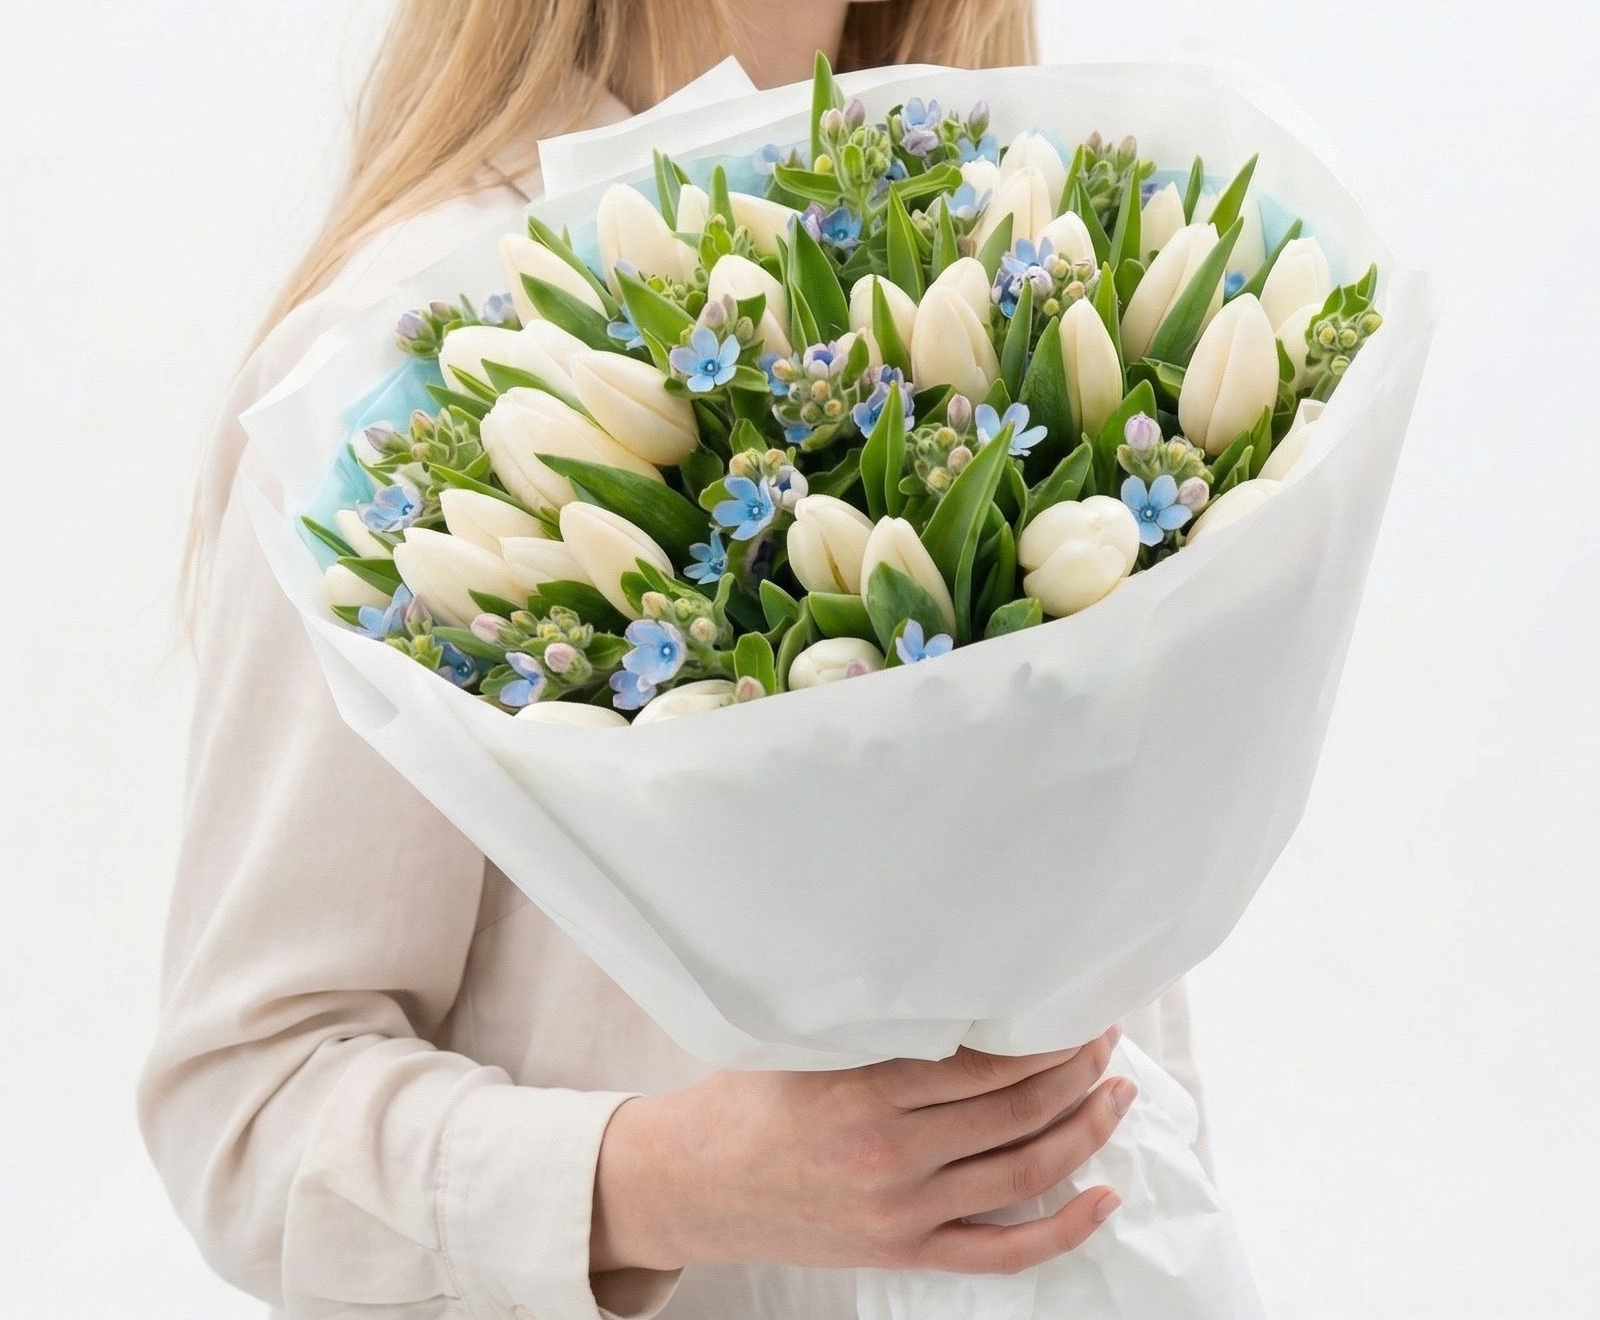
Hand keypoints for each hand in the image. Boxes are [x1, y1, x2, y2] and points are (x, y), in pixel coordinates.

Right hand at [591, 1027, 1131, 1276]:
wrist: (692, 1186)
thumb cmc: (744, 1101)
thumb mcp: (802, 1044)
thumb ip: (877, 1025)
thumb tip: (961, 985)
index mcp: (865, 1092)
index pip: (987, 1063)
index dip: (1045, 1035)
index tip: (1075, 1009)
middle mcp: (891, 1156)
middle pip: (1017, 1112)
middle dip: (1076, 1070)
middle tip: (1105, 1037)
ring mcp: (903, 1211)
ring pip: (1024, 1172)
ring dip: (1084, 1131)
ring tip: (1117, 1095)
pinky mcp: (905, 1251)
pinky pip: (1002, 1251)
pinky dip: (1063, 1229)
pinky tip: (1104, 1198)